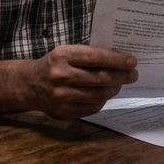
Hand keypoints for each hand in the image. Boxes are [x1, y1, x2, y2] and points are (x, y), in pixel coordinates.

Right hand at [23, 45, 137, 119]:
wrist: (29, 85)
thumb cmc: (54, 64)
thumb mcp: (66, 52)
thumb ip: (89, 55)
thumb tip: (120, 60)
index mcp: (62, 55)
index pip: (96, 57)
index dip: (117, 60)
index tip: (132, 61)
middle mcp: (60, 76)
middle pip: (100, 78)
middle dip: (121, 76)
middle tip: (133, 74)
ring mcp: (61, 96)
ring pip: (98, 95)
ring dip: (114, 88)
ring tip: (121, 83)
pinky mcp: (64, 112)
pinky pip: (92, 107)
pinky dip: (103, 100)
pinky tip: (107, 93)